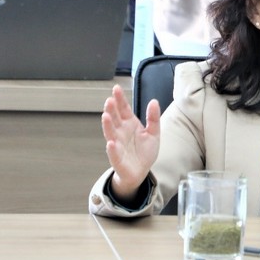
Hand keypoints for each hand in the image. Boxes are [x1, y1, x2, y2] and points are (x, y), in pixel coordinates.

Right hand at [101, 84, 160, 200]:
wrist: (140, 171)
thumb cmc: (144, 151)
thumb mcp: (154, 133)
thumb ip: (153, 118)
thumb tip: (154, 101)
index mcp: (129, 124)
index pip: (123, 109)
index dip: (120, 99)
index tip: (116, 88)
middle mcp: (120, 132)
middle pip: (115, 118)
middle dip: (111, 109)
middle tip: (109, 100)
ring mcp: (117, 145)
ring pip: (111, 133)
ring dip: (107, 125)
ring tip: (105, 116)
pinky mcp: (118, 159)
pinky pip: (114, 153)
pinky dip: (112, 149)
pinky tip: (110, 143)